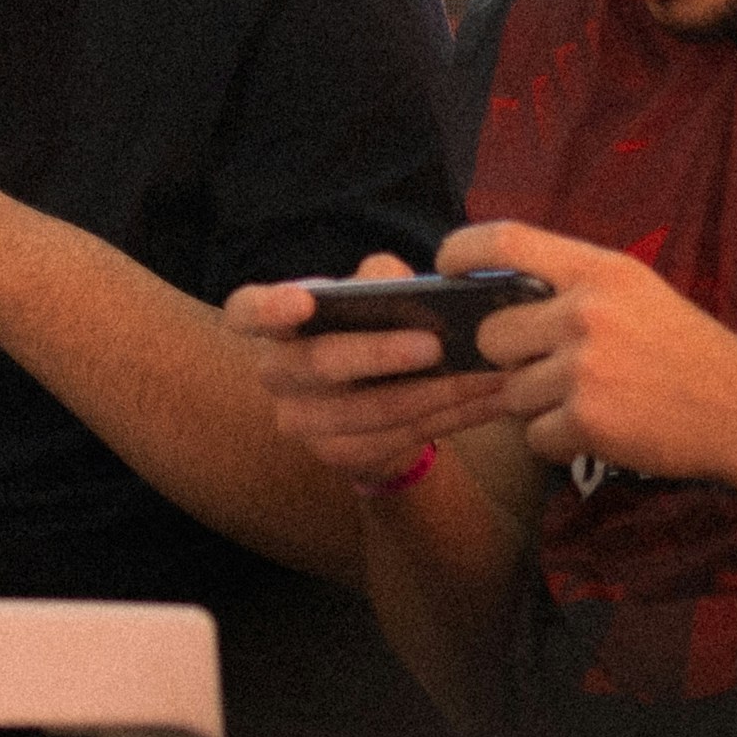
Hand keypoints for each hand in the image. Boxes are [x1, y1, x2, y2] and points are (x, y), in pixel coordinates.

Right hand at [230, 254, 521, 487]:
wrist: (371, 404)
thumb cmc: (369, 332)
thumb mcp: (370, 300)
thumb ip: (380, 280)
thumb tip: (396, 280)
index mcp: (276, 325)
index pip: (246, 312)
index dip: (267, 308)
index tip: (302, 301)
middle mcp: (278, 374)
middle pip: (319, 363)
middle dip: (379, 353)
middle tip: (435, 345)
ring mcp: (303, 423)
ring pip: (370, 411)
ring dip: (435, 392)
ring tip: (488, 374)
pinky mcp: (341, 456)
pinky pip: (400, 438)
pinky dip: (452, 417)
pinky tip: (490, 399)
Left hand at [456, 221, 736, 486]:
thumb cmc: (687, 353)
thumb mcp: (638, 294)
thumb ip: (572, 289)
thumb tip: (492, 298)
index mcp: (600, 271)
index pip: (504, 241)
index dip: (460, 251)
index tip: (444, 266)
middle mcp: (587, 312)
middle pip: (493, 335)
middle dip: (512, 359)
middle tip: (556, 369)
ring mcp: (585, 367)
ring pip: (512, 393)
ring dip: (541, 405)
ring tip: (596, 400)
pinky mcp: (587, 419)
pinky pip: (534, 436)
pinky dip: (560, 441)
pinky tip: (604, 429)